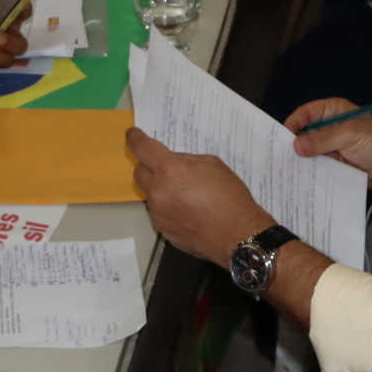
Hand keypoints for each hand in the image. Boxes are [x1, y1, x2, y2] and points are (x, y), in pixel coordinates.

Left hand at [126, 128, 273, 265]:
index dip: (135, 138)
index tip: (133, 134)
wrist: (238, 236)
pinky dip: (169, 209)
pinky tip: (189, 214)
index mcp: (170, 171)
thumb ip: (187, 161)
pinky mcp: (163, 231)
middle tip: (166, 169)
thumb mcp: (212, 165)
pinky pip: (160, 214)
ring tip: (186, 196)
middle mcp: (158, 192)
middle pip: (139, 173)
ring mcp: (158, 214)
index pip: (142, 149)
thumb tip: (175, 164)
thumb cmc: (230, 197)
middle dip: (149, 167)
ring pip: (151, 195)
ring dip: (161, 190)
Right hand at [283, 98, 371, 185]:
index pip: (306, 113)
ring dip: (299, 160)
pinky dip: (309, 172)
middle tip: (276, 157)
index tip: (281, 137)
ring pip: (308, 152)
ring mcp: (331, 147)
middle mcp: (328, 127)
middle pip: (304, 133)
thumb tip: (295, 147)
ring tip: (282, 171)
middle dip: (292, 144)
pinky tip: (297, 179)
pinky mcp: (335, 164)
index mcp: (332, 111)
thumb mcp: (349, 135)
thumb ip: (323, 140)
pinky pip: (317, 167)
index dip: (293, 122)